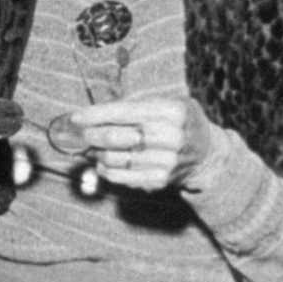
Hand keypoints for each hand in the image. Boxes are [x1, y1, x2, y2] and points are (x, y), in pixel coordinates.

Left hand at [59, 96, 216, 190]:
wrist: (207, 155)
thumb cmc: (180, 122)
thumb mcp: (168, 102)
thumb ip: (137, 104)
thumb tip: (97, 112)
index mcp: (172, 111)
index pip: (123, 112)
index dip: (94, 115)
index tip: (75, 117)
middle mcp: (171, 136)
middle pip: (115, 137)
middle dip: (91, 134)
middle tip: (83, 133)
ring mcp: (165, 161)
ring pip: (114, 158)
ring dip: (96, 152)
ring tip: (94, 146)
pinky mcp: (159, 179)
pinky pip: (120, 176)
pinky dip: (104, 169)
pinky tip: (102, 162)